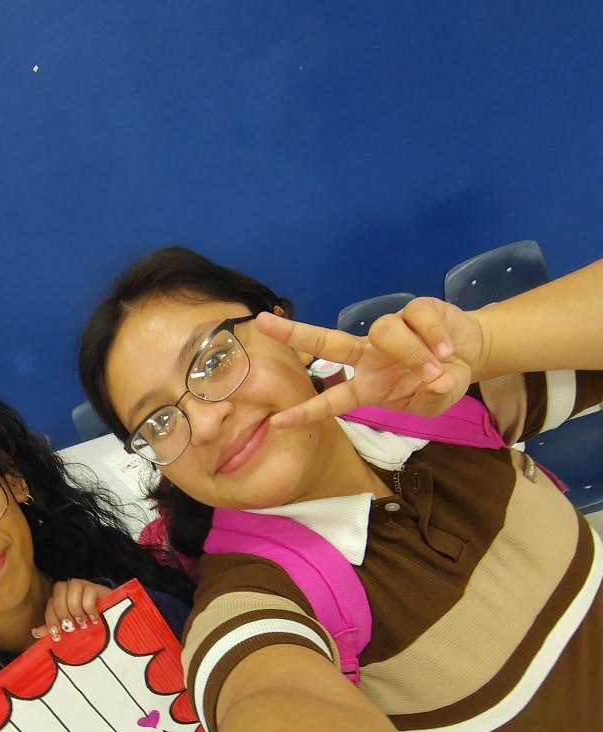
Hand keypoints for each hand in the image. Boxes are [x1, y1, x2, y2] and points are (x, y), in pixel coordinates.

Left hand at [32, 579, 111, 641]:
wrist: (111, 618)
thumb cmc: (87, 624)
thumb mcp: (70, 629)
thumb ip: (53, 630)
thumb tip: (35, 632)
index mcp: (60, 599)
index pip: (50, 604)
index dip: (51, 620)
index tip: (57, 635)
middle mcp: (69, 590)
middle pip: (58, 593)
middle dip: (63, 613)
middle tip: (71, 627)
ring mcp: (83, 586)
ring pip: (72, 588)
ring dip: (76, 609)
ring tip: (83, 623)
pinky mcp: (95, 587)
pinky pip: (88, 592)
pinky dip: (89, 607)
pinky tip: (94, 618)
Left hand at [256, 298, 487, 428]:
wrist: (470, 353)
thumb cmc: (442, 382)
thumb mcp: (437, 401)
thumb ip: (433, 397)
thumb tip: (436, 382)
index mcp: (367, 385)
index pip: (332, 399)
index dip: (308, 411)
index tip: (277, 422)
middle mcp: (369, 356)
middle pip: (327, 342)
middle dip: (295, 333)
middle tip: (261, 322)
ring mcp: (389, 331)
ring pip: (386, 331)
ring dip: (412, 353)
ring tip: (436, 369)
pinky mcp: (414, 309)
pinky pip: (418, 317)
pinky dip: (434, 336)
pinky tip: (447, 350)